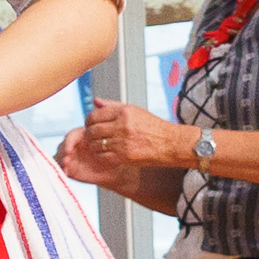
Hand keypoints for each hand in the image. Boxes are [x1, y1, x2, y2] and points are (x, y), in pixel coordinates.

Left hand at [58, 99, 184, 178]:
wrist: (169, 143)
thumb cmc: (153, 127)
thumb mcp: (135, 110)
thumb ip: (113, 105)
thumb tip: (95, 101)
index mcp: (124, 112)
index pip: (95, 115)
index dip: (88, 121)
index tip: (90, 124)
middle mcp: (123, 125)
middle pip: (93, 130)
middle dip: (89, 134)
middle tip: (91, 136)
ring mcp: (123, 141)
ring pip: (95, 144)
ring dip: (94, 145)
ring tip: (99, 145)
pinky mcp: (124, 156)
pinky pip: (102, 156)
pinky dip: (101, 155)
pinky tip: (105, 153)